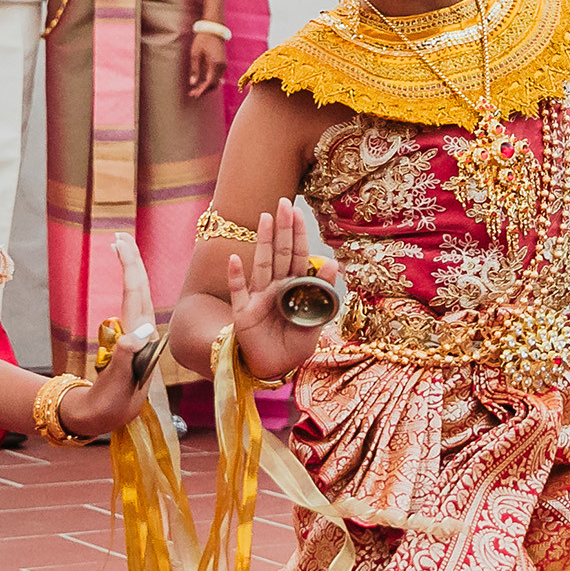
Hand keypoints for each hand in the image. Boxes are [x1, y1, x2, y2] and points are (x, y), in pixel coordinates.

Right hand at [54, 233, 158, 436]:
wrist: (108, 420)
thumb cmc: (110, 406)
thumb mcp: (118, 385)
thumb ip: (126, 359)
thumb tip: (138, 333)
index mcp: (139, 337)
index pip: (136, 292)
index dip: (130, 265)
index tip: (120, 242)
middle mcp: (141, 333)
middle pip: (139, 288)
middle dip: (132, 260)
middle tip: (121, 236)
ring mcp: (137, 337)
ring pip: (137, 296)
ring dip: (131, 271)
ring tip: (121, 249)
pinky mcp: (131, 343)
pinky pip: (131, 307)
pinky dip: (127, 289)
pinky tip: (126, 284)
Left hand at [187, 30, 227, 96]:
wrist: (213, 29)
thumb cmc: (203, 40)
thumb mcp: (195, 54)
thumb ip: (195, 69)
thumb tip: (193, 83)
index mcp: (216, 64)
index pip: (210, 82)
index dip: (202, 90)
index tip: (194, 95)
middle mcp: (222, 66)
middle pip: (214, 84)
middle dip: (203, 91)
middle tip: (192, 94)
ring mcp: (223, 65)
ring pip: (216, 81)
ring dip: (206, 87)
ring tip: (194, 90)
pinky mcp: (222, 64)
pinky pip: (216, 76)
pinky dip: (209, 81)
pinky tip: (201, 83)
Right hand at [224, 197, 338, 383]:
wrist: (276, 367)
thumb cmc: (294, 343)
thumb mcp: (315, 319)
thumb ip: (322, 293)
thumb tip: (334, 263)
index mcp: (293, 287)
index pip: (296, 255)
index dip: (297, 234)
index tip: (297, 211)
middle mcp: (274, 287)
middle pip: (279, 253)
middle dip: (282, 228)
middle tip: (284, 202)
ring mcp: (257, 297)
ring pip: (261, 264)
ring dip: (262, 242)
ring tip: (265, 219)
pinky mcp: (243, 313)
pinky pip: (238, 292)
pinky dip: (236, 276)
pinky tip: (236, 259)